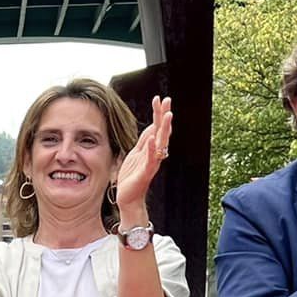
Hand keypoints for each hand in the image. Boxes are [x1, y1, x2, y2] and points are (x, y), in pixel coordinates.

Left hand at [114, 95, 172, 219]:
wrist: (128, 198)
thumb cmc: (131, 177)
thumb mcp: (136, 154)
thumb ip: (144, 141)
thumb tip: (152, 126)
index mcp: (151, 149)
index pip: (156, 127)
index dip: (158, 113)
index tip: (160, 99)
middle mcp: (155, 154)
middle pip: (162, 132)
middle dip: (164, 116)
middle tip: (168, 101)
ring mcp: (151, 163)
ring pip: (161, 143)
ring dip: (164, 129)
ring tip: (167, 115)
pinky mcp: (146, 172)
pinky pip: (151, 159)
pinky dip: (152, 149)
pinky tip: (153, 139)